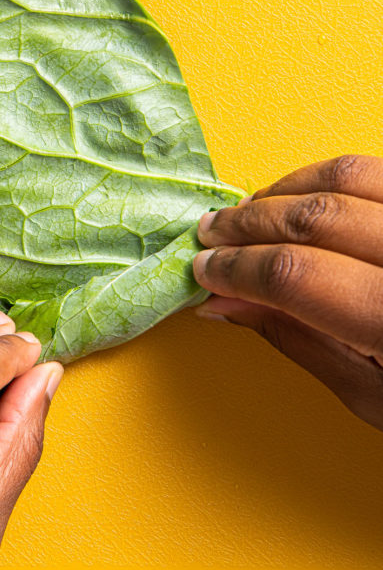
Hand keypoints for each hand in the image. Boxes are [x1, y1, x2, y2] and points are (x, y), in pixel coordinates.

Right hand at [192, 154, 382, 430]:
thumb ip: (297, 340)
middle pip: (316, 218)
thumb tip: (226, 303)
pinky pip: (381, 172)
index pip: (297, 276)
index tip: (204, 272)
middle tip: (210, 235)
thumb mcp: (374, 397)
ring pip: (349, 177)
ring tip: (249, 211)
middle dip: (249, 225)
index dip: (238, 269)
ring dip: (285, 190)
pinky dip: (332, 177)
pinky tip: (304, 196)